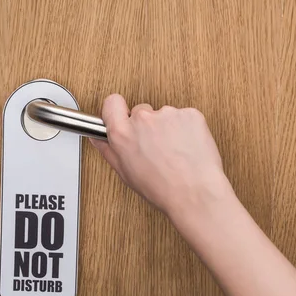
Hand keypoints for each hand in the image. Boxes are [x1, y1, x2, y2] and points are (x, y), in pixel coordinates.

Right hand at [90, 94, 230, 215]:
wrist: (195, 192)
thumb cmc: (163, 189)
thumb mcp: (127, 174)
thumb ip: (110, 151)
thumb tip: (100, 139)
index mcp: (123, 133)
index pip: (112, 103)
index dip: (117, 110)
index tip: (123, 116)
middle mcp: (143, 119)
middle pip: (141, 111)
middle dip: (147, 125)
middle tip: (157, 147)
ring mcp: (168, 114)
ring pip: (165, 115)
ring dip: (169, 128)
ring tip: (176, 153)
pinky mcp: (190, 114)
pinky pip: (185, 117)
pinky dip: (187, 128)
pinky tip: (188, 148)